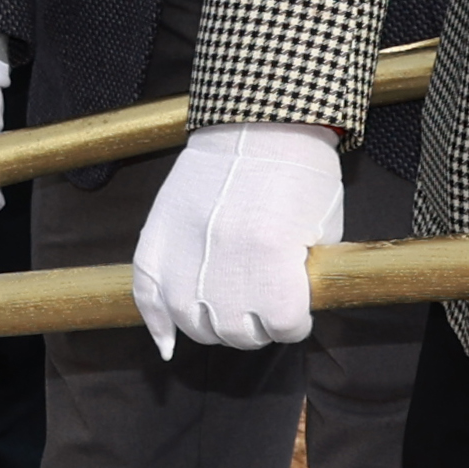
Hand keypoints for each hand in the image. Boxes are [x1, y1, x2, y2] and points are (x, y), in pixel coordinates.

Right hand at [131, 126, 341, 356]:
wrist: (257, 124)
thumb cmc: (300, 173)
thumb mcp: (321, 233)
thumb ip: (301, 280)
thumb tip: (282, 314)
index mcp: (272, 263)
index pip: (285, 328)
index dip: (296, 321)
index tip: (298, 310)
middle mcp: (223, 267)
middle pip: (238, 335)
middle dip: (257, 327)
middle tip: (263, 308)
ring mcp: (183, 255)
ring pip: (195, 325)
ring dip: (215, 326)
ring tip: (228, 310)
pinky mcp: (156, 240)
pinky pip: (146, 298)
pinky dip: (157, 326)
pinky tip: (169, 343)